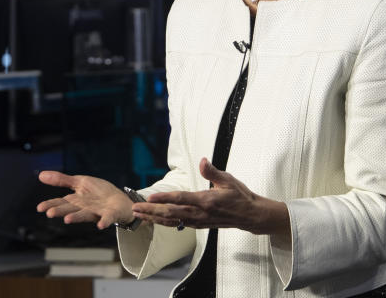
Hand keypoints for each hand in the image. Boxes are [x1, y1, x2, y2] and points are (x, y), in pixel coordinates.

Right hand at [36, 170, 132, 229]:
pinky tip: (100, 225)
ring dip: (77, 217)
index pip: (61, 202)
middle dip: (61, 211)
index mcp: (76, 200)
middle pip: (71, 208)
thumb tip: (41, 175)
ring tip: (67, 219)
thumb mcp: (80, 182)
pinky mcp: (111, 214)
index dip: (51, 204)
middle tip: (50, 213)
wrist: (121, 201)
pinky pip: (107, 218)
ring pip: (85, 214)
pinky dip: (104, 221)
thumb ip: (62, 180)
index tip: (40, 208)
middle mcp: (85, 208)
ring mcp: (97, 211)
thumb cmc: (99, 193)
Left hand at [131, 158, 289, 242]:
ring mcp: (199, 221)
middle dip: (151, 211)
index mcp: (206, 201)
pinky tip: (155, 220)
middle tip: (135, 208)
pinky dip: (164, 222)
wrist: (251, 216)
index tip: (150, 197)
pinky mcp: (199, 225)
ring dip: (154, 218)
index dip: (164, 198)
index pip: (180, 199)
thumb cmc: (240, 196)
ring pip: (172, 221)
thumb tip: (202, 160)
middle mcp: (200, 213)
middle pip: (171, 213)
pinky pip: (178, 225)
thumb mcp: (228, 180)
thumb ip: (213, 172)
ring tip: (139, 215)